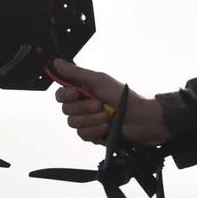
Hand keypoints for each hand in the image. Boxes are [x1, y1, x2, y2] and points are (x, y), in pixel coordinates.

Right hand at [51, 59, 167, 145]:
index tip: (76, 94)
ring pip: (74, 124)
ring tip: (107, 117)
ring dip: (92, 120)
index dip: (65, 95)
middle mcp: (82, 107)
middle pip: (66, 110)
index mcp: (82, 92)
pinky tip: (107, 128)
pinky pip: (83, 135)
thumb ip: (76, 73)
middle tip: (100, 105)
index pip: (60, 95)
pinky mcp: (93, 136)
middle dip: (84, 108)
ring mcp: (87, 122)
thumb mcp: (99, 80)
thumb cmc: (121, 96)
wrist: (140, 118)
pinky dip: (96, 130)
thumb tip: (55, 61)